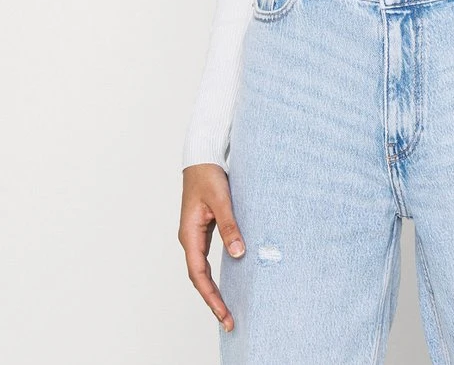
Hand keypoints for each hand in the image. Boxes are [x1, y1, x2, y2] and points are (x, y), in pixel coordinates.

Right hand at [178, 163, 245, 331]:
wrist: (202, 157)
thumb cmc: (208, 176)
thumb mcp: (221, 200)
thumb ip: (230, 226)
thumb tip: (239, 253)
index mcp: (190, 234)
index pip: (199, 275)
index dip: (211, 297)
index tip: (224, 314)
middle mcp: (190, 238)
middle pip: (199, 278)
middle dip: (212, 300)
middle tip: (229, 321)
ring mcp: (195, 235)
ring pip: (201, 271)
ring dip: (213, 290)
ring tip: (227, 310)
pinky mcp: (203, 230)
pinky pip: (206, 260)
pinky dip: (214, 276)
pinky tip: (225, 284)